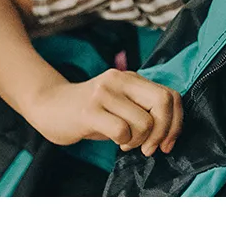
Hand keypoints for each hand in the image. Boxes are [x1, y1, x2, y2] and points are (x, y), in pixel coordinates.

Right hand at [27, 70, 183, 155]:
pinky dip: (124, 141)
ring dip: (139, 140)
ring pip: (144, 121)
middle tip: (149, 148)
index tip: (167, 143)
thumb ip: (143, 110)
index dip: (176, 122)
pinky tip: (114, 140)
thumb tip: (169, 132)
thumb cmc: (91, 112)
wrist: (49, 105)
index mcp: (132, 78)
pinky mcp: (89, 110)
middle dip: (163, 131)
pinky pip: (122, 130)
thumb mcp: (121, 105)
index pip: (171, 95)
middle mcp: (120, 79)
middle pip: (163, 102)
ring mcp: (104, 93)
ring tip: (125, 141)